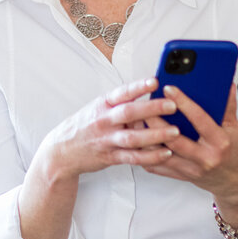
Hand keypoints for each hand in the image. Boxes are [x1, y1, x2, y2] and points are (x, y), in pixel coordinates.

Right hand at [44, 77, 181, 181]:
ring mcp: (106, 140)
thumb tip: (148, 92)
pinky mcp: (110, 157)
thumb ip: (120, 102)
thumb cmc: (85, 126)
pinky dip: (150, 156)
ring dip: (155, 135)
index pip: (121, 93)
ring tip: (175, 131)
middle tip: (172, 105)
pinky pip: (132, 157)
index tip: (155, 81)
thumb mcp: (97, 107)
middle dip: (152, 109)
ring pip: (132, 137)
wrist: (62, 151)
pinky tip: (165, 153)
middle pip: (129, 113)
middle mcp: (104, 121)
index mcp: (102, 104)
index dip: (138, 87)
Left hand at [146, 83, 237, 219]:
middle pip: (174, 138)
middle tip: (144, 104)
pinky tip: (137, 140)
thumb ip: (227, 105)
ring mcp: (191, 169)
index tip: (169, 88)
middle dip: (156, 120)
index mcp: (219, 141)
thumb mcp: (234, 127)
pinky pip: (157, 166)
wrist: (234, 180)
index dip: (183, 102)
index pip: (199, 119)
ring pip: (161, 153)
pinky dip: (145, 153)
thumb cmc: (233, 151)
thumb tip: (225, 83)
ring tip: (135, 120)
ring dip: (145, 137)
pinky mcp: (180, 175)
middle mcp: (204, 157)